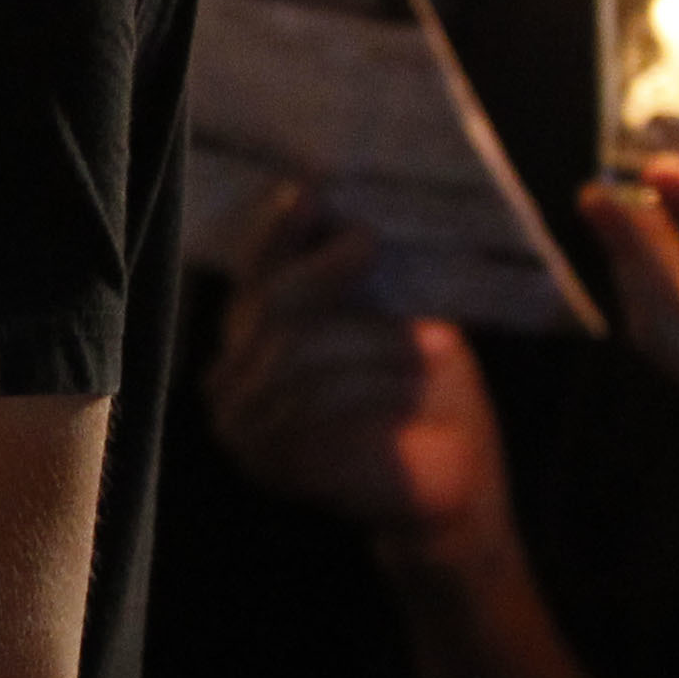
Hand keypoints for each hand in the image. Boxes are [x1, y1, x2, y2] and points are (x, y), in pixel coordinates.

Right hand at [204, 177, 509, 566]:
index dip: (276, 236)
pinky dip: (377, 394)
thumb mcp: (394, 320)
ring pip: (303, 356)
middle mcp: (230, 379)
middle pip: (274, 307)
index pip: (256, 276)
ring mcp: (245, 425)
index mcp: (252, 338)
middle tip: (368, 244)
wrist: (448, 484)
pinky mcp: (275, 463)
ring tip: (436, 347)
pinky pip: (320, 411)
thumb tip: (338, 209)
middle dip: (323, 272)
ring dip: (376, 344)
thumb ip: (356, 279)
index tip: (308, 194)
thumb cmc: (420, 394)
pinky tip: (417, 390)